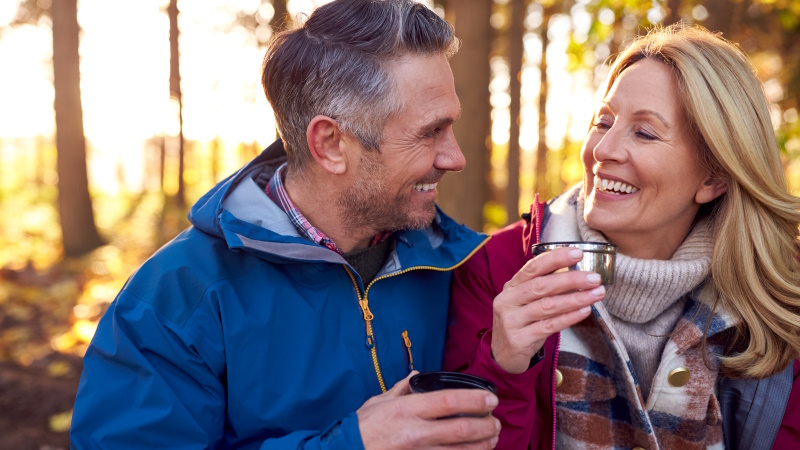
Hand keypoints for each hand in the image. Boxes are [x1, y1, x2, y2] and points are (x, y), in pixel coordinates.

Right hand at [357, 371, 500, 448]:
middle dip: (485, 426)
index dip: (474, 399)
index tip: (490, 398)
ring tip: (492, 439)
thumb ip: (401, 388)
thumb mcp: (379, 401)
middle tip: (496, 422)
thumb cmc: (362, 427)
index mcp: (407, 409)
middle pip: (460, 429)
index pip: (447, 401)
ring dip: (481, 445)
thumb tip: (416, 375)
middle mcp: (415, 431)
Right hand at [491, 247, 604, 373]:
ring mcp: (511, 321)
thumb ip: (543, 288)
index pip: (533, 268)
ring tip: (596, 293)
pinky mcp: (519, 339)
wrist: (502, 355)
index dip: (555, 258)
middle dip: (571, 279)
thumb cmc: (521, 323)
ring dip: (575, 298)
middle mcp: (507, 301)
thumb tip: (576, 273)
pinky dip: (569, 318)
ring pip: (547, 306)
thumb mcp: (525, 302)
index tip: (578, 253)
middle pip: (541, 286)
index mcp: (511, 287)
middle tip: (594, 278)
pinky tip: (585, 311)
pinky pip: (548, 326)